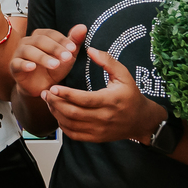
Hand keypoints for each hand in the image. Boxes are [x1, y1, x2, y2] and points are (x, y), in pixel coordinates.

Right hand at [10, 25, 87, 97]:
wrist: (42, 87)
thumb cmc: (54, 68)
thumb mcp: (67, 56)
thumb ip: (74, 42)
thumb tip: (83, 26)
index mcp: (40, 36)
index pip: (51, 34)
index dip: (62, 40)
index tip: (73, 49)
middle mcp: (27, 41)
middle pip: (40, 40)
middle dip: (55, 48)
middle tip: (67, 57)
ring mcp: (19, 53)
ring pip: (29, 51)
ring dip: (42, 57)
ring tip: (55, 65)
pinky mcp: (14, 66)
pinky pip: (17, 63)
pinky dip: (24, 64)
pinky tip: (32, 67)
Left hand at [40, 47, 166, 142]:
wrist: (141, 121)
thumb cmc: (131, 96)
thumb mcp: (124, 75)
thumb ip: (107, 61)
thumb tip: (90, 50)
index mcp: (110, 100)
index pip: (84, 99)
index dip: (66, 94)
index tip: (53, 87)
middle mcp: (104, 117)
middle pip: (73, 113)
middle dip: (56, 103)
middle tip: (45, 93)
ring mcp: (99, 130)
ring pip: (71, 124)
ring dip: (56, 113)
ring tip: (49, 101)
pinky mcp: (95, 138)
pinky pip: (74, 134)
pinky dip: (62, 125)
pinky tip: (58, 114)